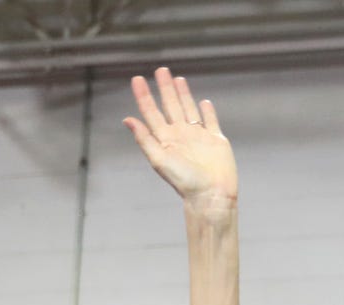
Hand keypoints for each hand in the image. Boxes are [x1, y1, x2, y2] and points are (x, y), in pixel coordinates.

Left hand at [123, 68, 236, 213]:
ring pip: (189, 109)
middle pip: (170, 106)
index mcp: (165, 139)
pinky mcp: (216, 141)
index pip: (151, 112)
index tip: (137, 79)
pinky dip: (207, 112)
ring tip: (178, 80)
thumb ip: (144, 139)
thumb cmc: (185, 181)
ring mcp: (199, 137)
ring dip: (183, 95)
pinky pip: (211, 122)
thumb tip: (127, 120)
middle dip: (165, 88)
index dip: (144, 96)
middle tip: (161, 70)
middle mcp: (180, 136)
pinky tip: (204, 102)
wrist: (211, 195)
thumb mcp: (159, 160)